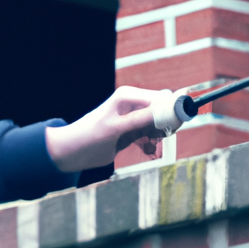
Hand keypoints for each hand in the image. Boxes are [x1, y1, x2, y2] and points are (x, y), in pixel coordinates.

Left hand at [45, 86, 165, 172]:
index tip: (177, 126)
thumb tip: (166, 111)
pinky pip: (151, 132)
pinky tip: (146, 148)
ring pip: (159, 122)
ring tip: (149, 144)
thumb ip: (140, 119)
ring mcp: (133, 115)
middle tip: (161, 138)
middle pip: (163, 109)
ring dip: (159, 134)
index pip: (160, 98)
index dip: (172, 111)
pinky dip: (152, 140)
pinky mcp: (132, 128)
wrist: (71, 151)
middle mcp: (132, 102)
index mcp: (128, 96)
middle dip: (166, 124)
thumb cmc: (90, 137)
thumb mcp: (116, 129)